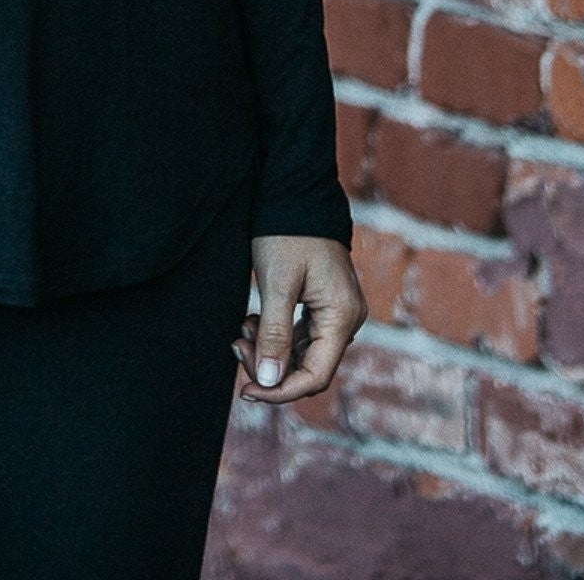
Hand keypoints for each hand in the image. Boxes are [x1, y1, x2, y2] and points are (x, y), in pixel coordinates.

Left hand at [235, 234, 364, 404]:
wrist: (296, 193)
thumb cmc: (286, 233)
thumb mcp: (276, 284)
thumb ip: (273, 335)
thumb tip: (267, 381)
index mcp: (342, 316)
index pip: (315, 376)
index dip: (280, 390)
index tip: (246, 391)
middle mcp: (347, 319)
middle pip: (309, 368)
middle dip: (269, 366)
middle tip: (236, 346)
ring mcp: (337, 312)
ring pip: (303, 353)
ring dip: (269, 350)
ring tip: (241, 330)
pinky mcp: (324, 305)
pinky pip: (301, 335)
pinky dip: (276, 335)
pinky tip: (253, 322)